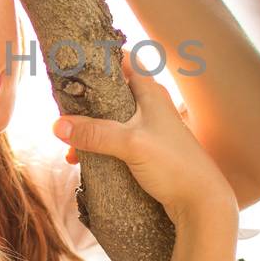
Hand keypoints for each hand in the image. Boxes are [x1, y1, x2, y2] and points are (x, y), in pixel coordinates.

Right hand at [51, 47, 237, 226]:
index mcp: (151, 92)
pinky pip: (115, 141)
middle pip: (111, 91)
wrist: (202, 203)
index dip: (99, 56)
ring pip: (111, 119)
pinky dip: (98, 147)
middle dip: (85, 101)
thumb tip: (57, 125)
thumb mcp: (130, 145)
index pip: (123, 59)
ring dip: (89, 130)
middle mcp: (151, 106)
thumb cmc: (174, 165)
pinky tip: (84, 161)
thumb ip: (94, 133)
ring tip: (71, 150)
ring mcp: (149, 129)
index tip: (73, 60)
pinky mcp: (147, 151)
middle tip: (62, 110)